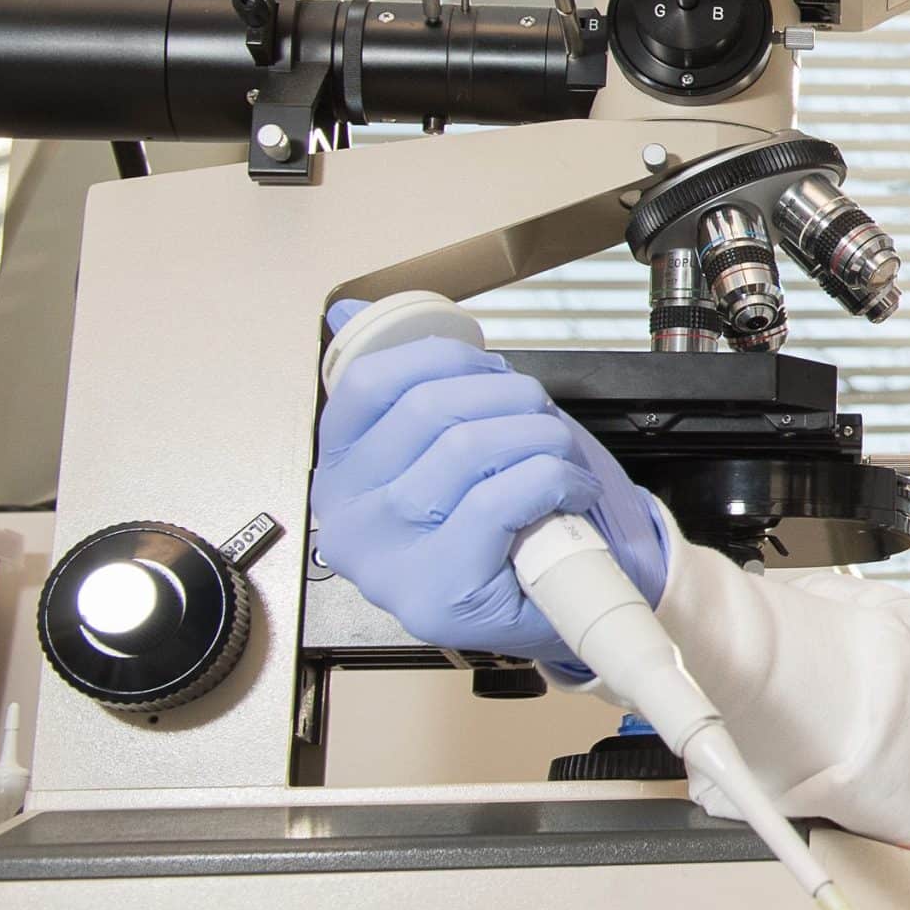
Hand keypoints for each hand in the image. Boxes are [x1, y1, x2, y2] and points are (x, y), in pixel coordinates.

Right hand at [311, 304, 669, 661]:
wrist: (551, 600)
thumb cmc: (497, 521)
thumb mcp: (444, 446)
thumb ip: (401, 381)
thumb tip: (351, 308)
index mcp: (340, 473)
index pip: (370, 383)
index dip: (445, 358)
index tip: (491, 370)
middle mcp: (348, 519)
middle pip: (430, 410)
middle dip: (510, 398)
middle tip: (542, 418)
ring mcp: (387, 562)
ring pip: (469, 447)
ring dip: (540, 438)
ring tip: (561, 458)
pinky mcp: (437, 594)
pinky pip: (501, 499)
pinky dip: (554, 480)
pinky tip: (569, 492)